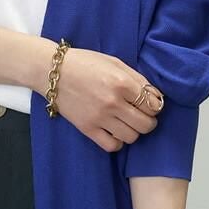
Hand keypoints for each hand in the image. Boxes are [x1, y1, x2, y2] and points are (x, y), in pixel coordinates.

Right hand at [39, 46, 162, 152]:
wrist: (52, 71)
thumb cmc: (85, 63)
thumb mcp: (114, 63)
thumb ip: (137, 79)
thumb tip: (156, 98)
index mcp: (122, 82)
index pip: (153, 105)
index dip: (154, 106)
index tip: (148, 104)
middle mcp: (113, 102)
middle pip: (146, 125)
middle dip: (148, 121)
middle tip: (139, 115)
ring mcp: (99, 117)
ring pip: (132, 137)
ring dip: (133, 131)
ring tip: (125, 122)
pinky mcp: (87, 128)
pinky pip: (112, 145)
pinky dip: (117, 141)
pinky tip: (113, 131)